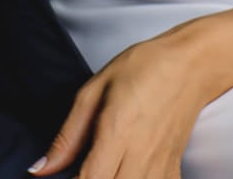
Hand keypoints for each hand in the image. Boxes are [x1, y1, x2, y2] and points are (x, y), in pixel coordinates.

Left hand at [30, 28, 215, 178]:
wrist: (191, 64)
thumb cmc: (143, 68)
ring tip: (103, 170)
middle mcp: (140, 156)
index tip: (61, 178)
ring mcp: (159, 167)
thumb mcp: (96, 89)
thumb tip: (41, 168)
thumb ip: (68, 134)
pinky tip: (127, 174)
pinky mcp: (173, 171)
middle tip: (82, 172)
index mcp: (117, 132)